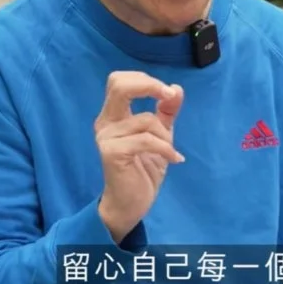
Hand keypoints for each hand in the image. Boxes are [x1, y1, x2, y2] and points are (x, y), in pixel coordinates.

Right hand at [94, 71, 184, 242]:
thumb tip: (176, 88)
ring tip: (170, 152)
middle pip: (119, 85)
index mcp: (113, 115)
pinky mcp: (112, 153)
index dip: (144, 79)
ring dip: (165, 135)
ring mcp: (106, 137)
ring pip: (145, 119)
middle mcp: (105, 122)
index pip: (119, 80)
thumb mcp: (160, 135)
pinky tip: (174, 159)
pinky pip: (146, 140)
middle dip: (149, 86)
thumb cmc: (143, 168)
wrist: (131, 203)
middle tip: (169, 96)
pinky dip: (166, 148)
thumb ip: (166, 111)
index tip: (168, 92)